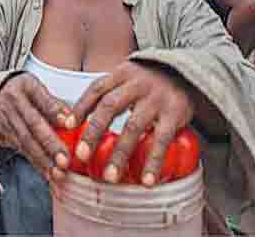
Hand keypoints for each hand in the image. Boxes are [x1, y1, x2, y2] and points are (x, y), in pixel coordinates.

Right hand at [0, 73, 72, 183]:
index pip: (40, 99)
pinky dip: (36, 164)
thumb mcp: (33, 85)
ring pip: (26, 143)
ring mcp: (6, 123)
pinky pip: (22, 151)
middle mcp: (12, 106)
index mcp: (23, 88)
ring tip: (58, 173)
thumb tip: (70, 118)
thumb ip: (52, 102)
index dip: (53, 112)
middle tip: (64, 160)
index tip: (68, 123)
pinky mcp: (5, 136)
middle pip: (32, 127)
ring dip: (43, 160)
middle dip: (49, 145)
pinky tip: (48, 174)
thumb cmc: (18, 90)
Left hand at [68, 61, 195, 186]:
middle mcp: (136, 84)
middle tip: (81, 156)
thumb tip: (74, 122)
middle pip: (110, 107)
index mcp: (121, 74)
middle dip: (94, 132)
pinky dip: (154, 161)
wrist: (187, 74)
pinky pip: (162, 140)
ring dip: (120, 153)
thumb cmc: (148, 82)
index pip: (96, 89)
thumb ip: (107, 95)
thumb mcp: (127, 79)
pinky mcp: (175, 114)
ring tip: (110, 176)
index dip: (80, 107)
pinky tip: (147, 179)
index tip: (67, 127)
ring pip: (134, 126)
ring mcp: (156, 99)